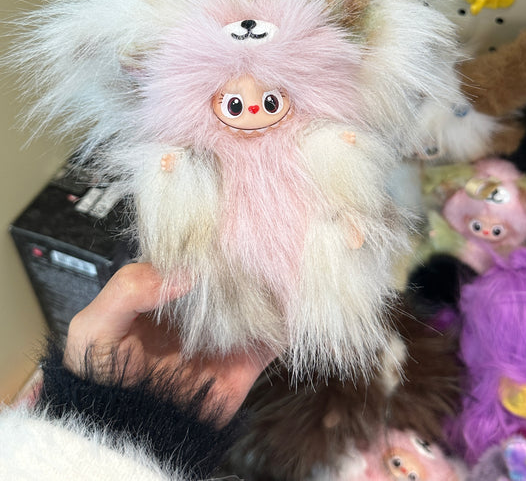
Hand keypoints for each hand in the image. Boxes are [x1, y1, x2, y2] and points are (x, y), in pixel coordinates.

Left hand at [64, 262, 274, 424]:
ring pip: (255, 300)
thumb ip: (128, 289)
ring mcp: (221, 336)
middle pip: (228, 274)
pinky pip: (272, 339)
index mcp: (162, 294)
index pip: (191, 258)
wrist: (122, 437)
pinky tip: (286, 306)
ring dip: (268, 285)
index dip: (205, 244)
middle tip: (253, 246)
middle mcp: (196, 310)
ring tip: (275, 269)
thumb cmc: (100, 379)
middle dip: (242, 260)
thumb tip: (185, 274)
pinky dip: (284, 321)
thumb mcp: (94, 326)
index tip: (221, 232)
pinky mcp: (242, 365)